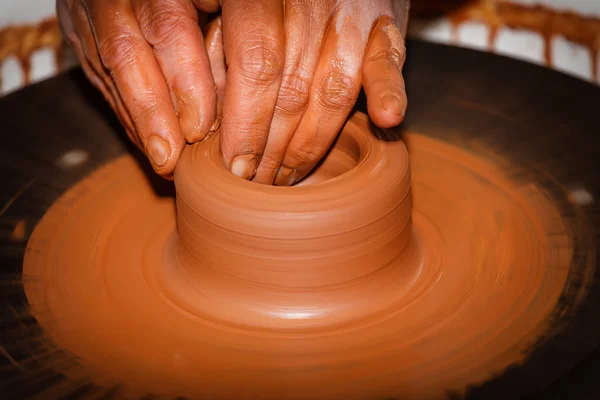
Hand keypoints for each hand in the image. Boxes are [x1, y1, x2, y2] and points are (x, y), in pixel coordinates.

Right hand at [57, 0, 224, 177]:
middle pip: (128, 50)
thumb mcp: (223, 6)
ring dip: (136, 118)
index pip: (168, 27)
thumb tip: (245, 92)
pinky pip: (98, 71)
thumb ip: (224, 31)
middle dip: (152, 110)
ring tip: (161, 159)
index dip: (186, 80)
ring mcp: (90, 6)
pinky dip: (124, 109)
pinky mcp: (76, 25)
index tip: (203, 128)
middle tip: (172, 158)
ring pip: (108, 66)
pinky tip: (145, 138)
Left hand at [219, 0, 409, 184]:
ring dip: (311, 144)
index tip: (234, 167)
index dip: (245, 125)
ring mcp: (349, 12)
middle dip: (272, 148)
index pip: (256, 67)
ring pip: (334, 90)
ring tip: (288, 178)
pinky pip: (386, 61)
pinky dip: (387, 91)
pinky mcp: (382, 23)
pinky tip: (385, 118)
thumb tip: (201, 122)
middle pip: (293, 89)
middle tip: (256, 184)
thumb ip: (202, 53)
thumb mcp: (209, 9)